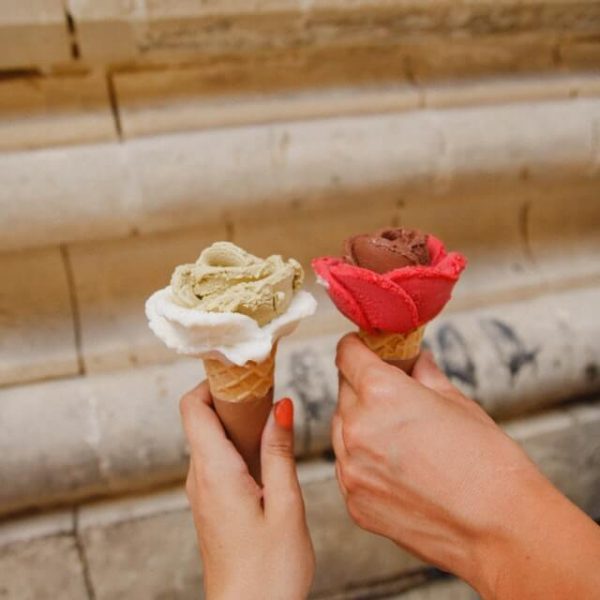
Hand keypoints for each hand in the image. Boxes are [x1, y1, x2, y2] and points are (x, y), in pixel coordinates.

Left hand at [180, 383, 314, 599]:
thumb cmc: (270, 573)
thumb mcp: (285, 505)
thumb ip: (279, 451)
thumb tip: (280, 405)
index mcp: (214, 472)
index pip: (193, 406)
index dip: (213, 381)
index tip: (244, 373)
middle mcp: (200, 478)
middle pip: (201, 418)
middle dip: (232, 398)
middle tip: (268, 391)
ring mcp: (202, 492)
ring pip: (210, 438)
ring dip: (237, 422)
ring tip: (272, 420)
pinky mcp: (211, 504)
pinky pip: (216, 459)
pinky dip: (237, 444)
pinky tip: (267, 452)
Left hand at [333, 334, 599, 598]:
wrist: (501, 530)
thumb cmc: (488, 463)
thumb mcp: (458, 403)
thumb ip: (424, 376)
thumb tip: (415, 360)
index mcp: (381, 393)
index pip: (347, 354)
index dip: (356, 347)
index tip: (364, 349)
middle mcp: (356, 427)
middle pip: (344, 390)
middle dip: (363, 386)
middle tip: (392, 395)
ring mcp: (351, 468)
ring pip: (341, 429)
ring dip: (360, 423)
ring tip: (400, 436)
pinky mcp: (354, 501)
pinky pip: (348, 466)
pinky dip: (363, 460)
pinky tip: (397, 467)